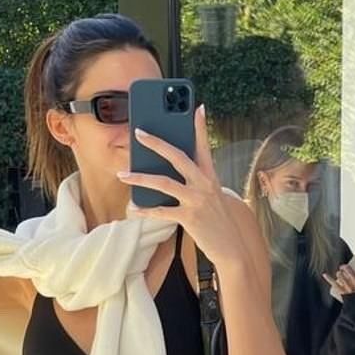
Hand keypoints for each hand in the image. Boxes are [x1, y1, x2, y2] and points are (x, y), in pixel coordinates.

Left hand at [116, 104, 244, 266]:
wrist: (231, 247)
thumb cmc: (217, 220)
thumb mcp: (212, 196)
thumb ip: (195, 182)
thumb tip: (171, 172)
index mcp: (210, 176)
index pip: (204, 146)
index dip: (200, 127)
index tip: (197, 107)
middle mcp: (204, 184)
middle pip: (178, 157)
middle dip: (157, 143)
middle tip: (139, 133)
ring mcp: (197, 200)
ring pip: (164, 183)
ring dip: (140, 178)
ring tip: (123, 175)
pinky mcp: (190, 218)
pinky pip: (162, 211)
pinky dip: (146, 210)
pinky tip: (133, 208)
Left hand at [322, 248, 354, 296]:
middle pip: (348, 269)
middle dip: (345, 267)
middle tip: (344, 267)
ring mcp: (349, 287)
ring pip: (340, 275)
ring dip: (340, 274)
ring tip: (341, 275)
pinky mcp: (342, 292)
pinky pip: (333, 283)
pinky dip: (328, 278)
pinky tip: (325, 274)